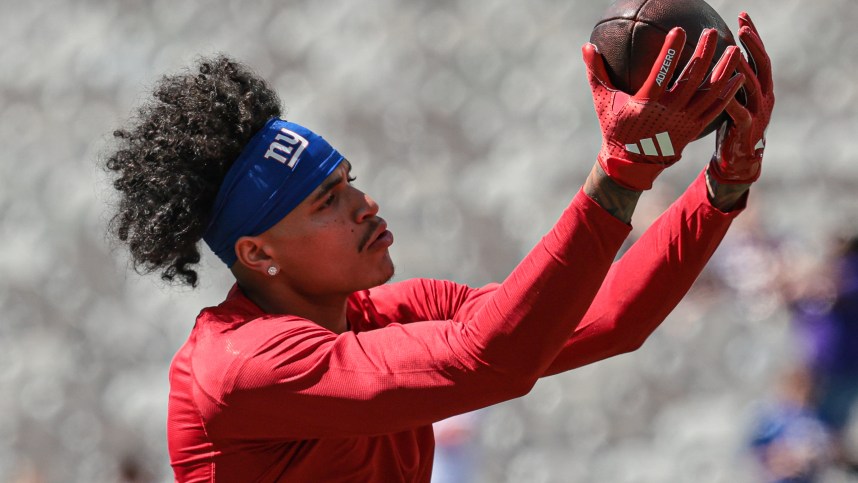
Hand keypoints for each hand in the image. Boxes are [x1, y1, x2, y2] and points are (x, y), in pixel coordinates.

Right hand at [583, 28, 744, 190]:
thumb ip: (596, 73)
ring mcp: (684, 120)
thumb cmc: (615, 129)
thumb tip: (586, 47)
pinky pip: (714, 109)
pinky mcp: (693, 128)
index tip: (680, 30)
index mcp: (646, 102)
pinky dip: (727, 93)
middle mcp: (668, 110)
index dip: (672, 50)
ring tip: (733, 50)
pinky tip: (737, 77)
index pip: (662, 71)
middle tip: (711, 32)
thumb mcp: (603, 102)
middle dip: (704, 53)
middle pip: (691, 78)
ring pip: (709, 92)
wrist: (630, 165)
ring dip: (723, 70)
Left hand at [709, 12, 774, 183]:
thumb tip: (706, 56)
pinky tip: (723, 90)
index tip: (743, 16)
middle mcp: (764, 96)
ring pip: (753, 85)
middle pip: (762, 64)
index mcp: (761, 87)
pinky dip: (732, 101)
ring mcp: (758, 112)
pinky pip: (740, 112)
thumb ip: (726, 79)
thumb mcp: (731, 98)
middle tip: (743, 27)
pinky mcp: (746, 128)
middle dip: (754, 44)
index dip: (753, 36)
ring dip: (743, 67)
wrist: (738, 158)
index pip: (759, 55)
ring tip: (733, 51)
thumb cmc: (730, 125)